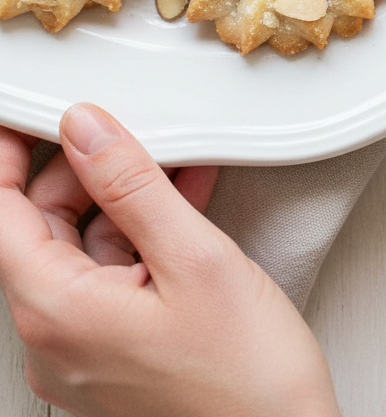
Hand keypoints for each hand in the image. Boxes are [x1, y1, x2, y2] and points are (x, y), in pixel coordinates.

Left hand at [0, 104, 340, 416]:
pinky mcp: (116, 358)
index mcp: (57, 313)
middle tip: (129, 133)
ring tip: (175, 165)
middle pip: (40, 227)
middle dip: (84, 171)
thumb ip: (133, 185)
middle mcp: (57, 339)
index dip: (9, 153)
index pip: (0, 212)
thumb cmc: (248, 384)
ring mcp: (85, 353)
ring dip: (122, 199)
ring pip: (80, 250)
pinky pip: (110, 278)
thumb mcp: (195, 258)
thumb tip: (85, 131)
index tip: (27, 115)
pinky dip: (141, 235)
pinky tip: (183, 205)